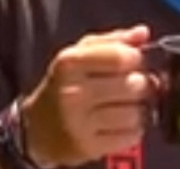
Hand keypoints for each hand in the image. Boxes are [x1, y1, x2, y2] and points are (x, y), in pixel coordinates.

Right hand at [21, 25, 154, 166]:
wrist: (36, 127)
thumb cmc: (66, 83)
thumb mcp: (82, 53)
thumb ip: (115, 40)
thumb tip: (143, 33)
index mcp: (70, 63)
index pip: (122, 57)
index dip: (136, 58)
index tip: (132, 62)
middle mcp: (72, 93)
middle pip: (134, 85)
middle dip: (140, 84)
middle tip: (130, 86)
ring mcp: (78, 123)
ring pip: (135, 113)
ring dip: (136, 109)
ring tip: (124, 106)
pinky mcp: (86, 147)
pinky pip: (131, 136)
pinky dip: (132, 130)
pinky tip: (119, 124)